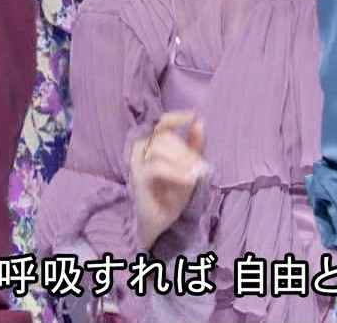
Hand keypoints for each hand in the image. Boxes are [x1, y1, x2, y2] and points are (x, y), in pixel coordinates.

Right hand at [130, 111, 208, 249]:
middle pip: (163, 138)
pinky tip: (188, 179)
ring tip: (194, 174)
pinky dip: (175, 171)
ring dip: (181, 160)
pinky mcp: (138, 179)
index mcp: (153, 145)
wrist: (161, 220)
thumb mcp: (189, 167)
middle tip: (200, 166)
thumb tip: (199, 122)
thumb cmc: (172, 192)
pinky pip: (156, 168)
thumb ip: (194, 146)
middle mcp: (141, 151)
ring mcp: (137, 164)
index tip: (192, 116)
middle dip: (185, 150)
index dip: (175, 118)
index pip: (161, 124)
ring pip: (158, 149)